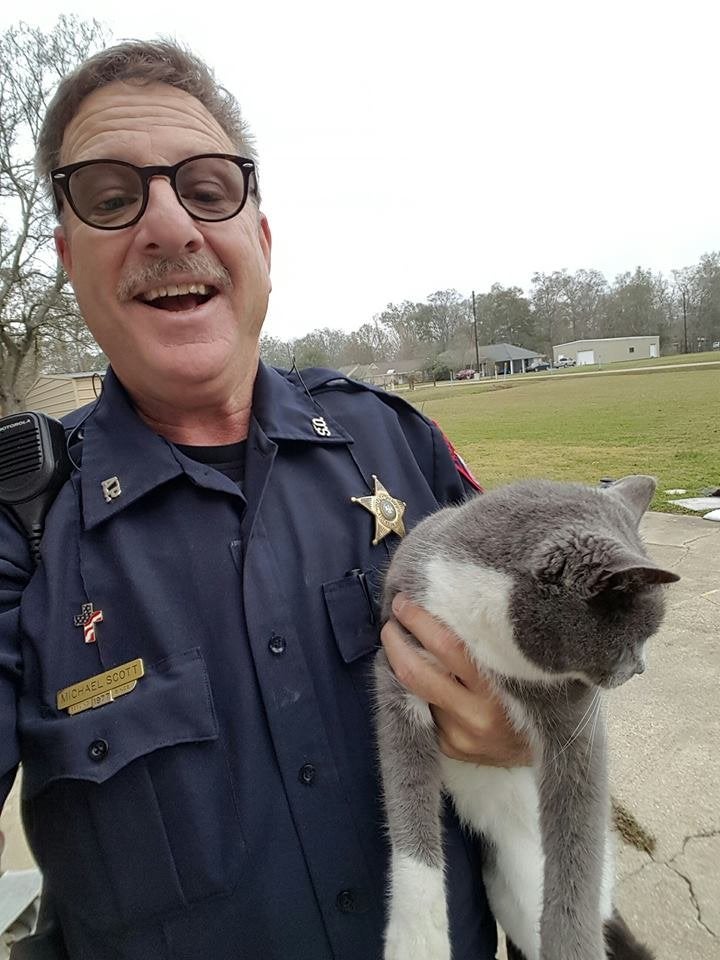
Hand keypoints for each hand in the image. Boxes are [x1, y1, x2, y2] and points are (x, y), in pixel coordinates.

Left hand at [380, 594, 531, 766]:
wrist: (551, 749)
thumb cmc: (540, 695)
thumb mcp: (525, 667)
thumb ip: (492, 645)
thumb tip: (452, 606)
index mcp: (498, 689)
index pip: (447, 647)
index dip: (419, 621)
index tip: (404, 602)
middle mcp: (476, 715)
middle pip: (417, 673)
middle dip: (395, 643)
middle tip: (390, 622)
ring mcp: (459, 736)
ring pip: (415, 693)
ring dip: (402, 665)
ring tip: (400, 642)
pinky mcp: (450, 749)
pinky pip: (425, 711)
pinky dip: (418, 690)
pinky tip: (418, 674)